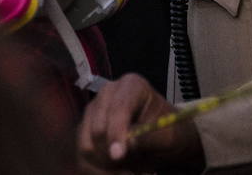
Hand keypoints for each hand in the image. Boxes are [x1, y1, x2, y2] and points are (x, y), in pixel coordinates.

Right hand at [77, 73, 204, 172]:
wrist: (161, 138)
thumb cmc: (167, 131)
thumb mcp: (166, 135)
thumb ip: (148, 137)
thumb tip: (128, 142)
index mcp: (131, 85)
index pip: (118, 108)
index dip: (116, 132)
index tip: (118, 155)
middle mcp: (107, 94)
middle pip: (98, 128)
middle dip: (112, 153)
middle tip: (134, 170)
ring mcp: (93, 111)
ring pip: (87, 145)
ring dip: (106, 165)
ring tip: (129, 169)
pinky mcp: (85, 130)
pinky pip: (83, 157)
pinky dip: (99, 170)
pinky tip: (118, 171)